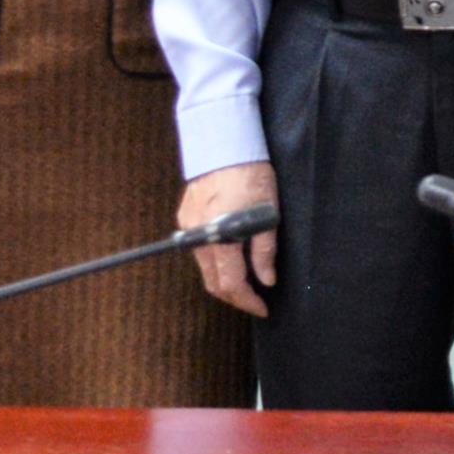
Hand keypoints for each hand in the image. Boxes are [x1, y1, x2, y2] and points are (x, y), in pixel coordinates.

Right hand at [178, 163, 279, 315]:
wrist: (224, 145)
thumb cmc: (252, 176)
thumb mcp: (268, 214)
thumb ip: (264, 251)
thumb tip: (266, 280)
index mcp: (221, 238)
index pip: (231, 284)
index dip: (247, 301)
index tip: (262, 309)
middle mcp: (199, 237)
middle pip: (213, 282)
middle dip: (234, 296)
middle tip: (255, 301)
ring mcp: (188, 227)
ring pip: (204, 267)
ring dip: (224, 279)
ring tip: (247, 281)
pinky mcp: (185, 217)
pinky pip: (199, 249)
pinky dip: (215, 260)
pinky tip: (231, 257)